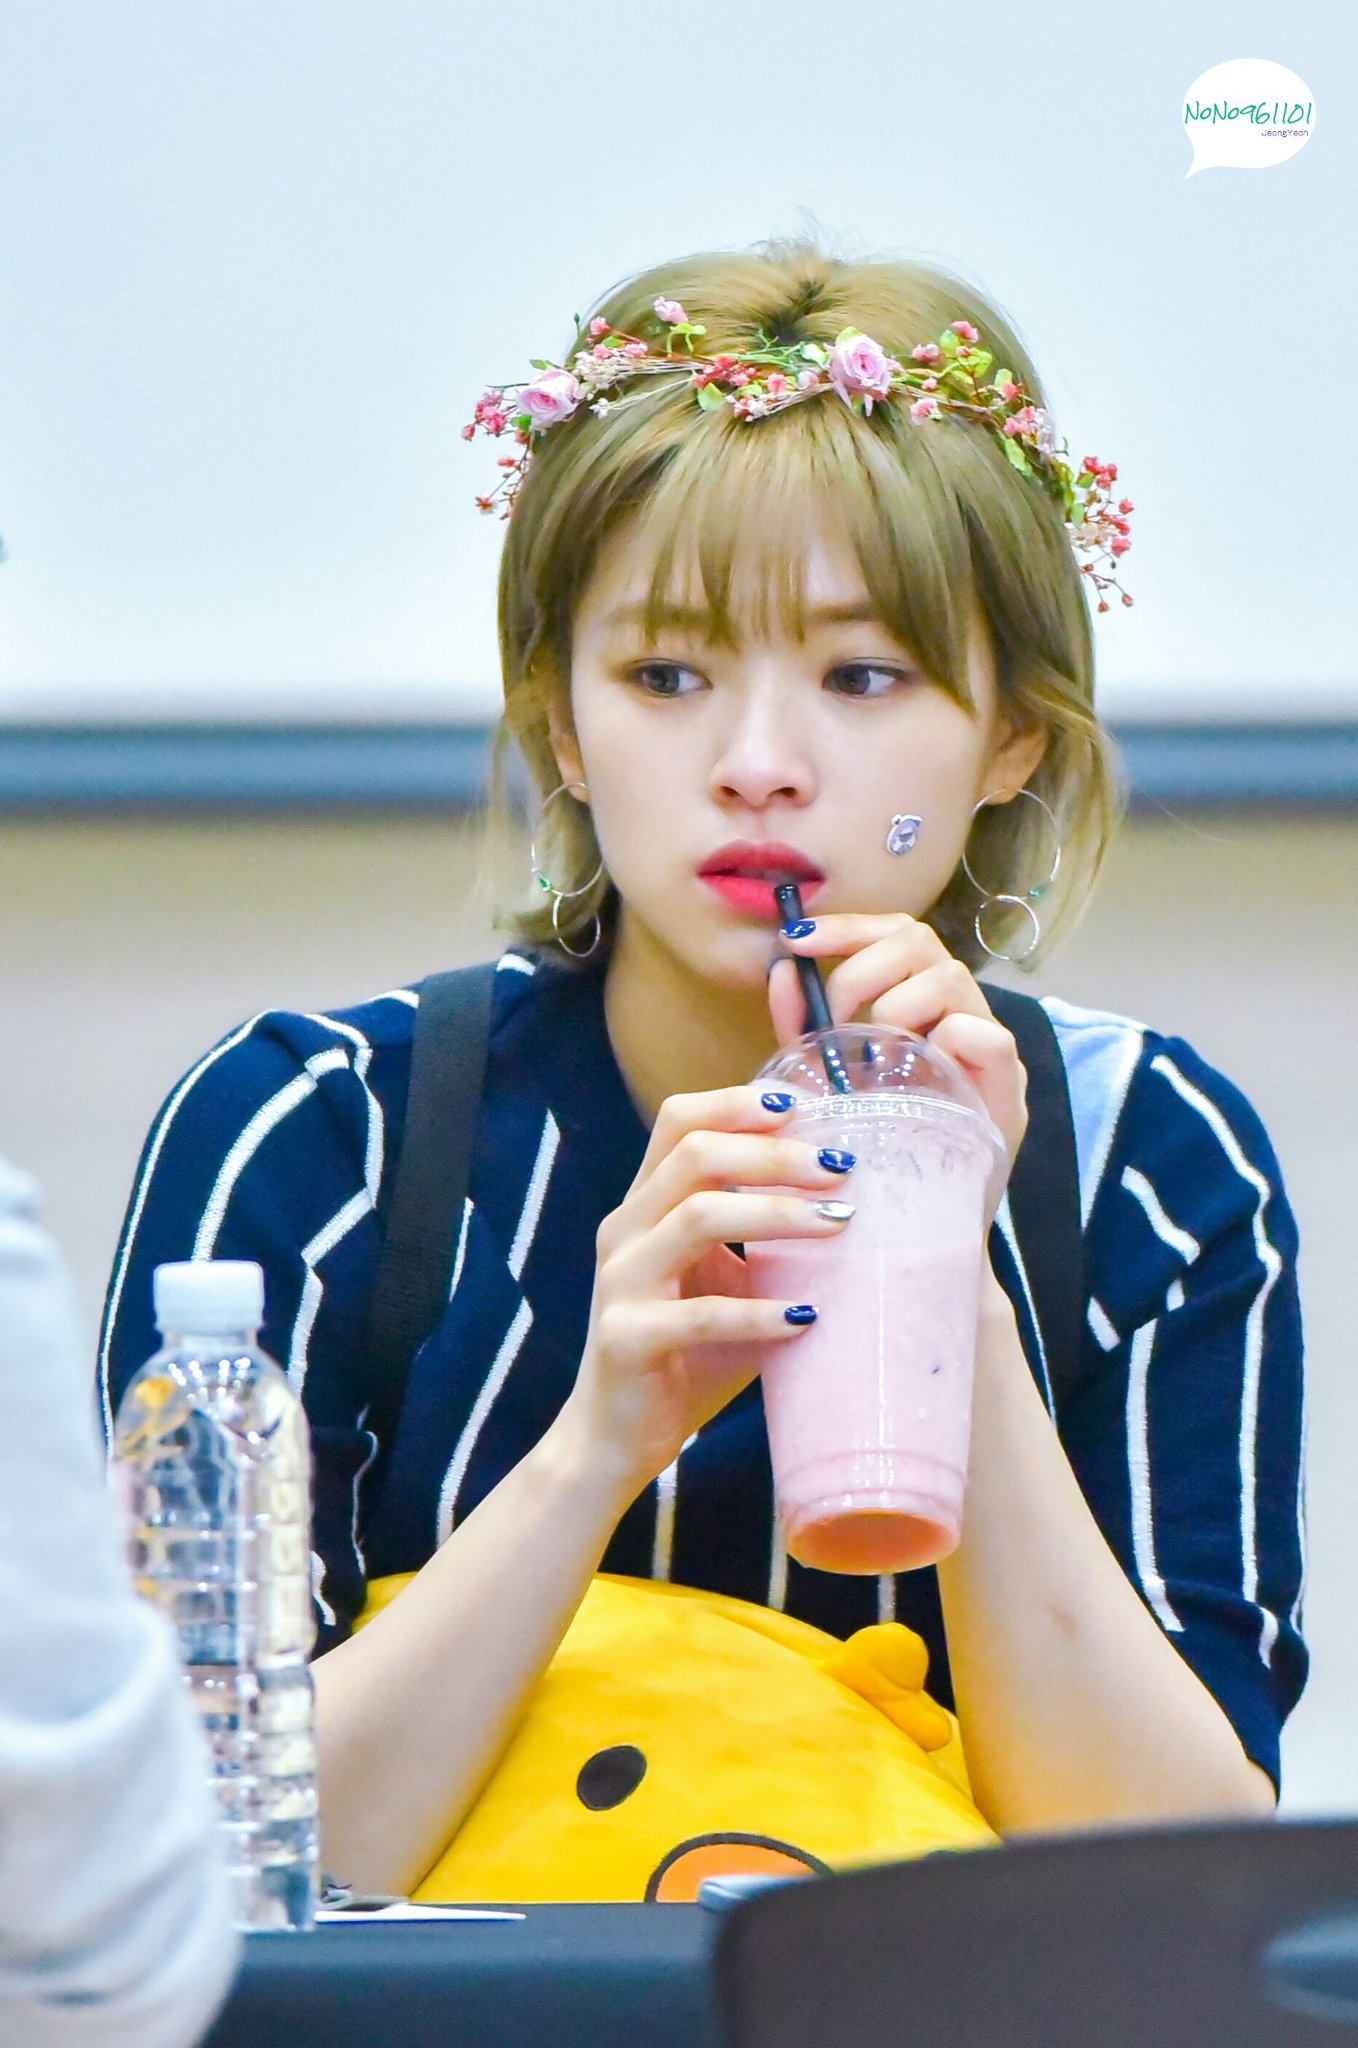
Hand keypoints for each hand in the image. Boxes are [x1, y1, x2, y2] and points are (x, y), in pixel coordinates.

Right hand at [561, 1086, 859, 1493]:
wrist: (615, 1438)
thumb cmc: (684, 1356)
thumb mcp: (726, 1284)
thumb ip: (766, 1246)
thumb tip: (855, 1212)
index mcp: (645, 1206)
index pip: (680, 1121)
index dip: (739, 1103)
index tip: (808, 1107)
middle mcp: (626, 1231)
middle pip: (695, 1154)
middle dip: (775, 1154)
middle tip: (841, 1169)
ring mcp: (621, 1282)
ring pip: (697, 1218)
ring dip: (777, 1215)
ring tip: (838, 1226)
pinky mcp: (628, 1337)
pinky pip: (700, 1315)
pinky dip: (760, 1313)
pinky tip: (806, 1320)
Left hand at [768, 912, 1027, 1210]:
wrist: (915, 1240)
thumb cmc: (874, 1157)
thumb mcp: (830, 1085)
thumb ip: (806, 1030)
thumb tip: (779, 971)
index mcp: (923, 1009)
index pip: (896, 934)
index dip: (847, 926)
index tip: (795, 937)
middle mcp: (961, 1018)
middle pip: (921, 942)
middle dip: (863, 968)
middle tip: (834, 1017)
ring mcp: (989, 1055)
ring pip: (951, 979)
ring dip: (896, 1005)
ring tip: (870, 1057)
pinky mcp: (1006, 1097)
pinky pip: (986, 1036)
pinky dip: (945, 1039)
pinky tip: (910, 1073)